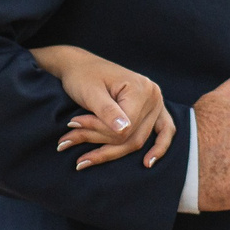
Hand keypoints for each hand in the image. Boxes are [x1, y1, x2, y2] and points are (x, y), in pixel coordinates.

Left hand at [31, 44, 178, 169]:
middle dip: (98, 142)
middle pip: (131, 136)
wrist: (81, 66)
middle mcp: (154, 97)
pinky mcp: (153, 110)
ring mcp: (156, 104)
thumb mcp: (90, 93)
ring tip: (82, 159)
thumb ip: (107, 112)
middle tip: (66, 142)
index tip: (71, 126)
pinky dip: (157, 147)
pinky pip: (163, 132)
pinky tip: (147, 163)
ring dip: (110, 150)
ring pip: (138, 140)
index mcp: (141, 89)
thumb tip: (124, 131)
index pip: (125, 127)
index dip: (97, 131)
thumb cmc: (83, 76)